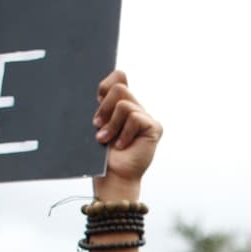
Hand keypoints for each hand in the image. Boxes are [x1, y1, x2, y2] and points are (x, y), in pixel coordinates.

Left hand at [92, 70, 162, 199]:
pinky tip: (122, 145)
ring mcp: (146, 117)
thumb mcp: (96, 123)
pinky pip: (135, 118)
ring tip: (107, 139)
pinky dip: (124, 132)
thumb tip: (104, 85)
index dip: (105, 85)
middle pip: (119, 88)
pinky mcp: (154, 127)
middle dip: (104, 108)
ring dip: (112, 124)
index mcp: (120, 104)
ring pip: (124, 104)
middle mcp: (135, 108)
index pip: (118, 77)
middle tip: (98, 126)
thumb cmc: (100, 154)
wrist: (111, 175)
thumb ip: (101, 103)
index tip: (96, 100)